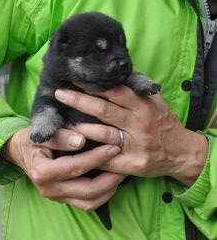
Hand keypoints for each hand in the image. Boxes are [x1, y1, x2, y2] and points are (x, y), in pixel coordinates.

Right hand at [0, 126, 123, 209]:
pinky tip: (112, 181)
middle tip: (124, 162)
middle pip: (86, 190)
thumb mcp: (42, 133)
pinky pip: (87, 205)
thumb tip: (80, 140)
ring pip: (89, 202)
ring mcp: (57, 197)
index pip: (74, 167)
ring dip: (109, 189)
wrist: (22, 152)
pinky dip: (103, 195)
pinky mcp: (64, 200)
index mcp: (42, 171)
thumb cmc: (34, 139)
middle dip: (110, 177)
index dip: (96, 158)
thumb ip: (60, 136)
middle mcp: (49, 189)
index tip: (114, 147)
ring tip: (121, 173)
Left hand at [55, 86, 208, 186]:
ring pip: (102, 134)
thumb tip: (114, 75)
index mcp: (143, 106)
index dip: (94, 84)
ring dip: (80, 127)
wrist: (181, 152)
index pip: (115, 91)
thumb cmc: (163, 124)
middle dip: (79, 101)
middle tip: (60, 94)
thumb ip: (136, 90)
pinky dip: (89, 154)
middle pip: (104, 110)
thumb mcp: (154, 102)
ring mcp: (136, 146)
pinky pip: (106, 160)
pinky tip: (74, 149)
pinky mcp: (132, 164)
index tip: (75, 78)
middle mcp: (139, 124)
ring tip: (62, 122)